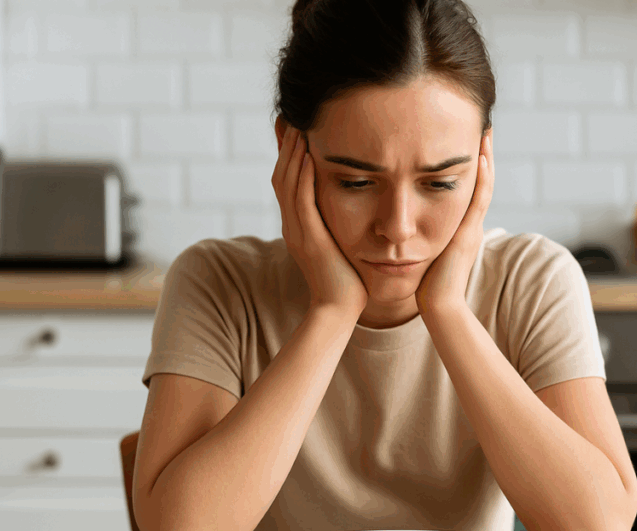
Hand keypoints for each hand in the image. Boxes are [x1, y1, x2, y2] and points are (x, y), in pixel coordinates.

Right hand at [272, 125, 368, 316]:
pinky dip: (302, 175)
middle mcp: (293, 225)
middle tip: (289, 115)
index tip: (294, 126)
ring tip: (298, 124)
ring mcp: (297, 231)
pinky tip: (309, 154)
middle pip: (282, 175)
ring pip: (287, 183)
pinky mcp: (308, 238)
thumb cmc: (348, 280)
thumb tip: (355, 202)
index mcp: (299, 224)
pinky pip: (301, 200)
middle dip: (285, 145)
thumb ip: (340, 221)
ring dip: (292, 152)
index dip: (289, 153)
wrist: (341, 310)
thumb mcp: (341, 242)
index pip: (289, 181)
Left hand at [414, 130, 493, 314]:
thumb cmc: (425, 282)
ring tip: (485, 131)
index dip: (466, 160)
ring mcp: (472, 226)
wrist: (438, 305)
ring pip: (484, 184)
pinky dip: (482, 178)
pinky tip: (480, 157)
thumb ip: (417, 232)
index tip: (462, 135)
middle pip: (480, 178)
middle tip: (482, 124)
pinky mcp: (470, 233)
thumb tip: (396, 219)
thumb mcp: (422, 249)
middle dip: (481, 151)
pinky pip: (480, 200)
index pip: (464, 184)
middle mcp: (469, 221)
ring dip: (486, 156)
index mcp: (458, 222)